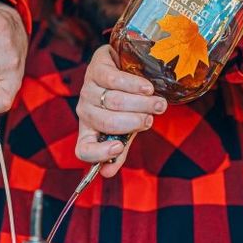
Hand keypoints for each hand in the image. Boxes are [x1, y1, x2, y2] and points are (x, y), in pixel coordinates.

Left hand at [75, 45, 166, 176]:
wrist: (125, 68)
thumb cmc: (126, 103)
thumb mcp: (127, 128)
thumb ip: (120, 148)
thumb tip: (107, 173)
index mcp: (90, 131)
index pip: (83, 150)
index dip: (99, 153)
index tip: (120, 147)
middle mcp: (85, 111)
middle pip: (108, 122)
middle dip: (136, 121)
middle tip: (153, 117)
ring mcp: (88, 89)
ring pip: (115, 101)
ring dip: (142, 103)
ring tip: (159, 103)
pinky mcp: (95, 68)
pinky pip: (115, 80)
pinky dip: (135, 86)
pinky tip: (148, 88)